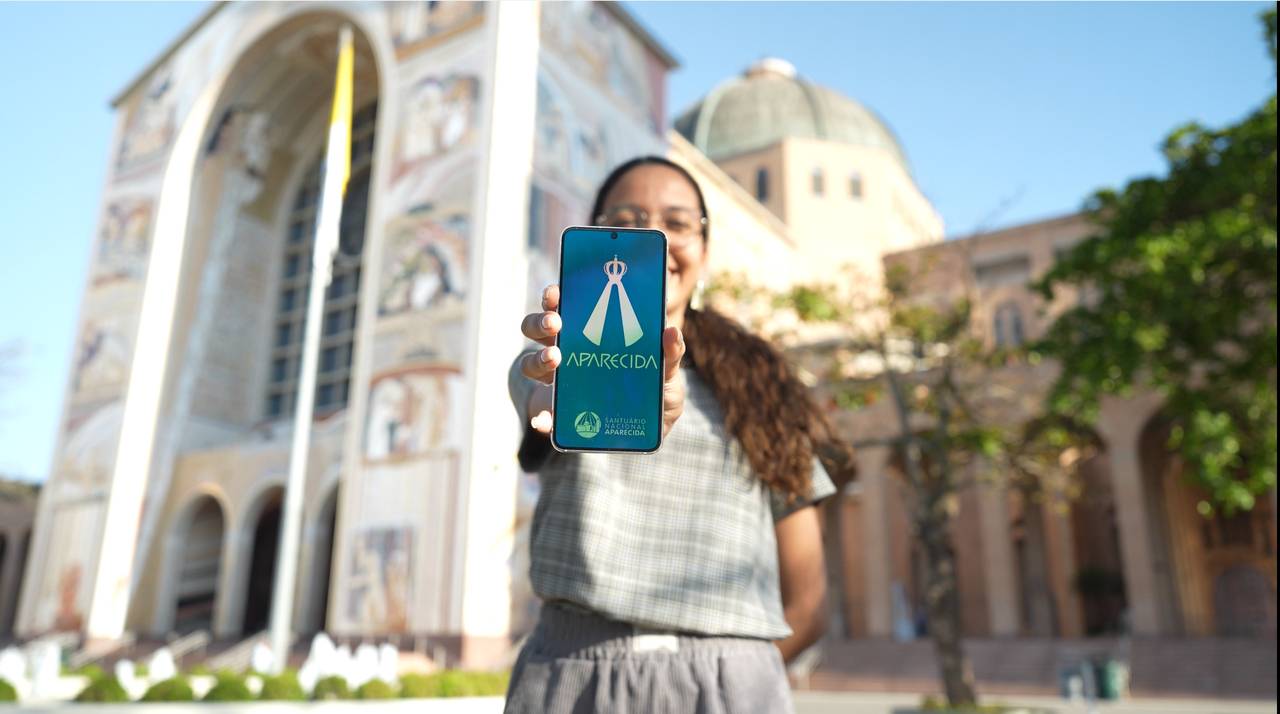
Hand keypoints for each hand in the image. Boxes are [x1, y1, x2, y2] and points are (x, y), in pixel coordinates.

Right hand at [519, 285, 687, 438]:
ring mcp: (557, 383)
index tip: (557, 292)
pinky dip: (542, 417)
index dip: (553, 296)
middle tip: (557, 324)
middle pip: (536, 328)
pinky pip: (542, 415)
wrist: (650, 431)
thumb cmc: (655, 392)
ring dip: (538, 358)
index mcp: (588, 335)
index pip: (562, 307)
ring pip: (530, 363)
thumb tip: (671, 331)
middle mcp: (566, 353)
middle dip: (541, 321)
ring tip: (555, 359)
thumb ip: (670, 354)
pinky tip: (545, 420)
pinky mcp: (558, 414)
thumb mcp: (667, 372)